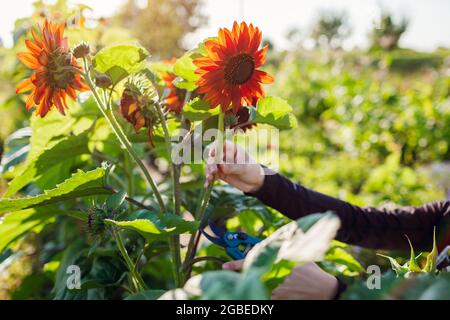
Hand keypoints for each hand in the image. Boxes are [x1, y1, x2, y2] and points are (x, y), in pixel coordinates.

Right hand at [206, 140, 264, 192]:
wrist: (254, 183)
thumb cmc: (252, 171)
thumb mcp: (244, 168)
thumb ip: (233, 167)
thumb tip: (221, 166)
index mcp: (233, 149)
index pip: (222, 144)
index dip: (216, 147)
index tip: (213, 154)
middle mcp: (225, 155)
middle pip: (214, 155)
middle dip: (211, 163)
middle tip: (213, 171)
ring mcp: (221, 164)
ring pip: (211, 165)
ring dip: (208, 171)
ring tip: (210, 178)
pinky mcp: (219, 173)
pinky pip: (211, 174)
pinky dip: (209, 179)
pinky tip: (207, 185)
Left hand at [223, 261, 337, 299]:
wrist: (325, 289)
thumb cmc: (311, 270)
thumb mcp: (298, 256)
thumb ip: (283, 250)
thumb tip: (270, 246)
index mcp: (279, 263)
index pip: (253, 262)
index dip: (237, 265)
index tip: (224, 266)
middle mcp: (276, 277)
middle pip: (254, 277)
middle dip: (247, 277)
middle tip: (240, 276)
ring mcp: (278, 291)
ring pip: (261, 287)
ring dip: (261, 285)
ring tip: (269, 282)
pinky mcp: (282, 300)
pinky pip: (270, 296)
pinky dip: (269, 292)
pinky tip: (279, 288)